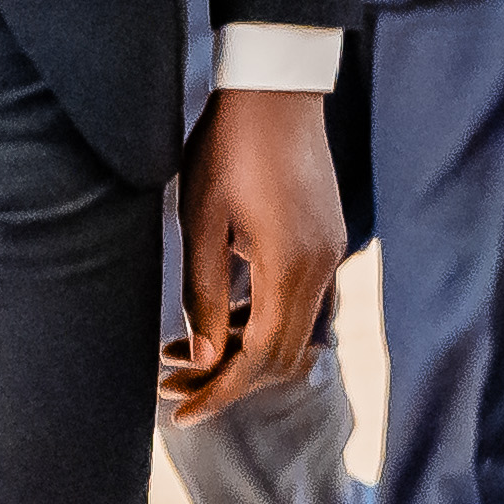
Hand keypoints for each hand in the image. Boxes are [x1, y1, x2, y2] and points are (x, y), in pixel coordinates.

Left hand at [162, 87, 345, 424]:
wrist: (275, 90)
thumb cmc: (228, 147)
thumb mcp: (201, 222)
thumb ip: (202, 295)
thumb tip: (201, 360)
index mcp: (290, 266)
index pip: (261, 357)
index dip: (221, 392)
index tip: (182, 413)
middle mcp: (321, 266)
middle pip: (283, 355)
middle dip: (229, 380)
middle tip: (173, 387)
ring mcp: (329, 252)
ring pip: (293, 331)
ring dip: (244, 352)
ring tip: (184, 354)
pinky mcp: (325, 239)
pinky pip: (299, 302)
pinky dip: (261, 322)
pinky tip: (220, 318)